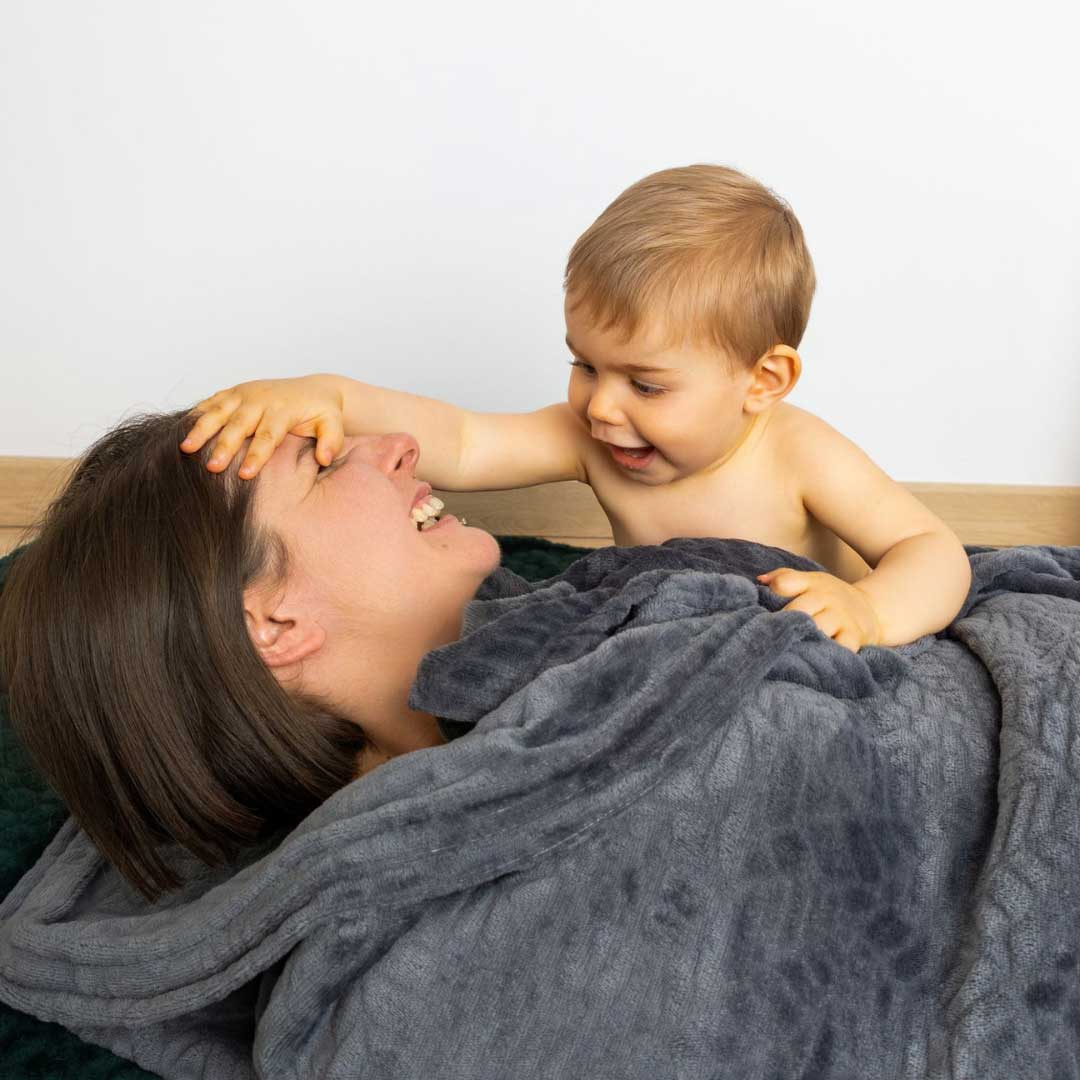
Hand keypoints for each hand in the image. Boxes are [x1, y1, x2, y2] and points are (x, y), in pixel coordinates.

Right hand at [180, 375, 345, 477]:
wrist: (314, 389)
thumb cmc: (322, 412)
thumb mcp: (333, 424)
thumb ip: (331, 441)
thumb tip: (324, 458)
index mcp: (283, 410)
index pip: (268, 436)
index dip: (256, 456)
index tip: (246, 475)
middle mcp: (260, 400)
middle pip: (239, 425)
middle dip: (224, 446)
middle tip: (212, 468)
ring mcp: (245, 394)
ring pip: (219, 412)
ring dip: (201, 429)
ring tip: (186, 449)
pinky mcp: (234, 392)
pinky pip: (212, 402)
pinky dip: (197, 414)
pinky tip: (182, 430)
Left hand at [756, 568, 882, 651]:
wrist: (873, 609)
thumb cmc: (829, 598)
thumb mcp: (810, 581)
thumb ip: (783, 578)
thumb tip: (759, 581)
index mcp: (811, 583)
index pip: (786, 582)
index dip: (772, 592)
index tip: (760, 607)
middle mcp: (826, 598)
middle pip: (799, 609)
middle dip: (783, 623)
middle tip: (767, 638)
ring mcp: (841, 617)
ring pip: (819, 628)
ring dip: (803, 638)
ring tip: (786, 650)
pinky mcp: (855, 636)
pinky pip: (841, 647)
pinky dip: (829, 653)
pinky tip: (814, 659)